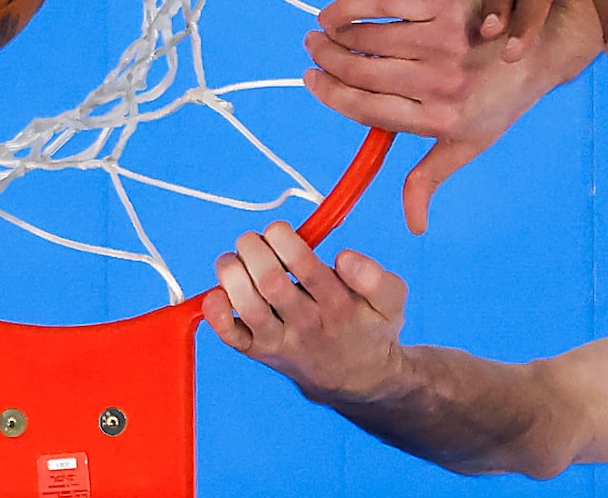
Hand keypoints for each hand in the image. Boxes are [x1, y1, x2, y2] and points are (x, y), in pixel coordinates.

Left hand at [203, 221, 408, 405]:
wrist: (356, 379)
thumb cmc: (369, 325)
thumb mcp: (392, 300)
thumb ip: (375, 276)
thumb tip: (344, 257)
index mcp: (338, 305)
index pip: (306, 268)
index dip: (284, 240)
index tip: (279, 229)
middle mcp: (306, 324)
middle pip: (271, 283)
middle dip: (254, 249)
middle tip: (253, 239)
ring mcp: (280, 341)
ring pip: (247, 307)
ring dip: (231, 275)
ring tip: (234, 258)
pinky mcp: (260, 351)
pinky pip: (232, 338)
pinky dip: (216, 316)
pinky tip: (215, 294)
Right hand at [304, 0, 598, 231]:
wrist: (540, 44)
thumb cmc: (499, 98)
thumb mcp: (469, 143)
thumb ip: (430, 177)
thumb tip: (414, 226)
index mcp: (438, 120)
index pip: (366, 109)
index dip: (331, 94)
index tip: (311, 81)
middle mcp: (439, 82)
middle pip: (362, 71)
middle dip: (328, 60)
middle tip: (312, 50)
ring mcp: (443, 41)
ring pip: (370, 38)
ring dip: (336, 34)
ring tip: (321, 32)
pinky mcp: (448, 3)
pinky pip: (387, 3)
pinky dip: (353, 6)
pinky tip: (334, 11)